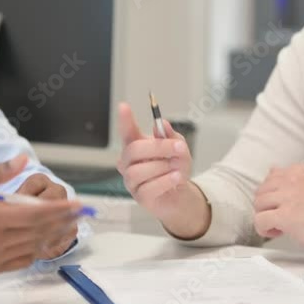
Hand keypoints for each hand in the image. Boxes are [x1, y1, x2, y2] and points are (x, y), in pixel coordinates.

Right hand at [0, 155, 81, 275]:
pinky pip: (21, 260)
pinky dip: (34, 249)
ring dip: (51, 235)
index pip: (33, 214)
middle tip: (79, 212)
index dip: (58, 209)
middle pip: (38, 231)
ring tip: (66, 224)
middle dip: (61, 221)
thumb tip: (23, 159)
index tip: (75, 203)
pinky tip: (42, 238)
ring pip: (32, 247)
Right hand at [116, 102, 192, 217]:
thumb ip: (171, 137)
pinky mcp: (139, 196)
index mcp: (136, 147)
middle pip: (134, 150)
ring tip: (177, 167)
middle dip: (159, 147)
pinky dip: (165, 181)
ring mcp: (131, 181)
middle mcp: (129, 163)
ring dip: (162, 167)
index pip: (127, 132)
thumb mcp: (179, 149)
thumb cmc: (175, 169)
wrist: (180, 194)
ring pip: (138, 171)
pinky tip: (175, 177)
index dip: (124, 120)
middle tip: (178, 147)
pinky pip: (149, 187)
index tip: (123, 106)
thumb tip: (162, 124)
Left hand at [253, 163, 303, 254]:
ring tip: (281, 226)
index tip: (285, 205)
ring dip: (265, 217)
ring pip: (258, 205)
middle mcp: (291, 180)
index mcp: (298, 171)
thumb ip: (291, 178)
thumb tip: (271, 171)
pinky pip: (259, 221)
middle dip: (267, 206)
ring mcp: (288, 197)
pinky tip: (278, 232)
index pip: (270, 177)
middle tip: (282, 217)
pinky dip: (264, 230)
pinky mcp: (285, 215)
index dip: (275, 195)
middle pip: (261, 191)